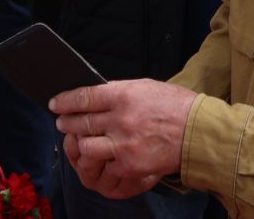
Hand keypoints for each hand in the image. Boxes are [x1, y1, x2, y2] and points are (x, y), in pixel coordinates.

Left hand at [50, 80, 196, 201]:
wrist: (198, 132)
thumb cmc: (175, 106)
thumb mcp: (145, 87)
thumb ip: (118, 92)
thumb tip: (94, 97)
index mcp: (123, 95)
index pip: (85, 97)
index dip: (66, 101)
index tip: (55, 103)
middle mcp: (120, 120)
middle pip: (82, 122)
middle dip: (67, 122)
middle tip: (61, 121)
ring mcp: (124, 145)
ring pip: (87, 147)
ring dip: (79, 143)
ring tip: (78, 139)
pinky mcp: (130, 166)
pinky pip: (105, 166)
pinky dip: (100, 161)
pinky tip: (99, 156)